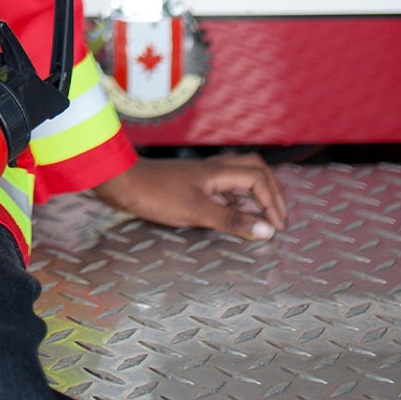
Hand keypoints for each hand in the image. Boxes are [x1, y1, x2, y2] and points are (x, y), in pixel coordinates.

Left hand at [93, 153, 287, 242]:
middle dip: (271, 190)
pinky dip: (236, 199)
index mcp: (218, 172)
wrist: (121, 183)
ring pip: (238, 177)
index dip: (273, 202)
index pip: (258, 179)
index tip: (278, 226)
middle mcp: (213, 169)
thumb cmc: (156, 194)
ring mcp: (201, 176)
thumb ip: (232, 221)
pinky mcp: (189, 184)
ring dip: (254, 193)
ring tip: (263, 215)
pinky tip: (234, 213)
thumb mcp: (197, 212)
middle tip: (279, 215)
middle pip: (253, 169)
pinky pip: (223, 187)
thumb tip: (267, 230)